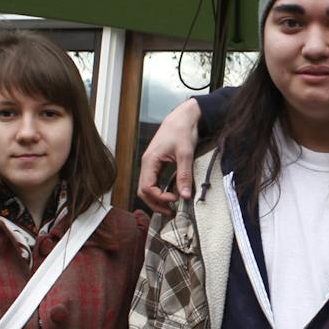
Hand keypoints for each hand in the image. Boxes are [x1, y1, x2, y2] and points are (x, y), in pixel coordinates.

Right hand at [137, 99, 200, 215]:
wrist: (183, 117)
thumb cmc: (182, 131)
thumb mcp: (185, 154)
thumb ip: (184, 175)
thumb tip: (185, 196)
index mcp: (150, 161)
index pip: (147, 188)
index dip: (160, 198)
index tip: (175, 199)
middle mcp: (146, 164)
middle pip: (143, 191)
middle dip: (155, 203)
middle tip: (170, 211)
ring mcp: (150, 164)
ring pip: (146, 187)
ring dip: (156, 199)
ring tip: (170, 207)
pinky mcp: (156, 163)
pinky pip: (152, 182)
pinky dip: (159, 191)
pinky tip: (170, 195)